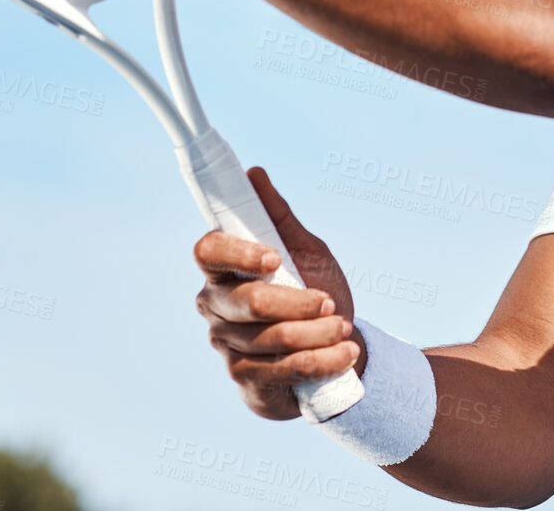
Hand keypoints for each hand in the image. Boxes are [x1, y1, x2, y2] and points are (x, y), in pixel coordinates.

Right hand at [194, 168, 363, 419]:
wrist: (336, 347)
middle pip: (249, 301)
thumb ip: (279, 217)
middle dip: (299, 302)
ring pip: (272, 338)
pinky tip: (344, 353)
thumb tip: (253, 173)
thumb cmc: (316, 290)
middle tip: (330, 301)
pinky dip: (321, 360)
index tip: (274, 258)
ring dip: (318, 333)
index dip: (238, 253)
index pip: (208, 252)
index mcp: (223, 268)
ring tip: (345, 328)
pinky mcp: (244, 379)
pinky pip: (284, 370)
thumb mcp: (306, 251)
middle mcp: (215, 305)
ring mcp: (226, 344)